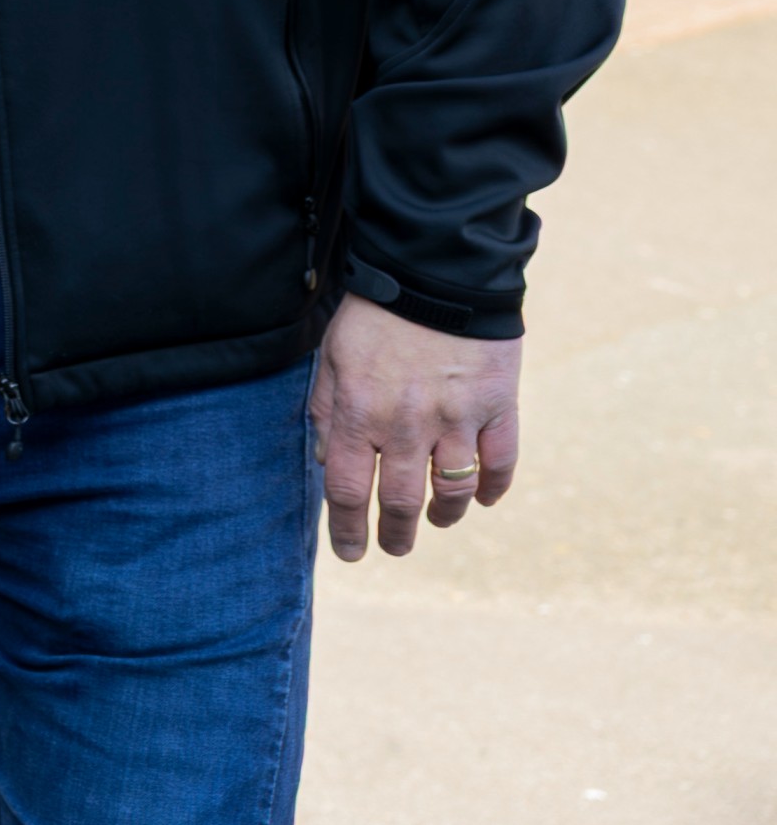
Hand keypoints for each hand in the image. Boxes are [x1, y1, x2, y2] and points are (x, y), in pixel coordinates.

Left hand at [312, 294, 521, 560]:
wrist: (435, 272)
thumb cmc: (375, 313)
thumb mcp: (332, 355)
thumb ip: (326, 407)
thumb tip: (324, 458)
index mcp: (357, 411)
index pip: (345, 488)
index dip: (346, 528)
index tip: (349, 552)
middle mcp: (405, 424)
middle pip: (398, 500)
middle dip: (394, 534)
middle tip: (394, 548)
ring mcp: (456, 418)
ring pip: (452, 490)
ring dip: (444, 515)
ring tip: (437, 521)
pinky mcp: (497, 407)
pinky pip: (500, 462)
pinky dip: (493, 487)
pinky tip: (483, 498)